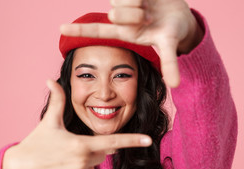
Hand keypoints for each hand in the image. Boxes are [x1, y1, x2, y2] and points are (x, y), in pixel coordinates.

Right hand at [2, 80, 151, 168]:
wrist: (18, 168)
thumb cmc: (36, 142)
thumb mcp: (49, 121)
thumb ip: (57, 100)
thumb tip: (50, 79)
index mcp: (81, 144)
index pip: (112, 141)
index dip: (132, 140)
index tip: (148, 140)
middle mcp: (83, 163)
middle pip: (100, 154)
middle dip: (90, 149)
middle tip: (69, 147)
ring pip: (92, 168)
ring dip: (83, 163)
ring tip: (62, 159)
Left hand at [60, 0, 202, 87]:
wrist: (182, 12)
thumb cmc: (172, 31)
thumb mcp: (168, 45)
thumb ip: (169, 63)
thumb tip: (176, 85)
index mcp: (124, 32)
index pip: (98, 31)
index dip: (80, 32)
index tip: (61, 29)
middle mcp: (120, 17)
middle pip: (115, 14)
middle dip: (134, 15)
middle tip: (147, 18)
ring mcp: (125, 2)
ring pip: (122, 0)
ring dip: (140, 3)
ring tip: (149, 7)